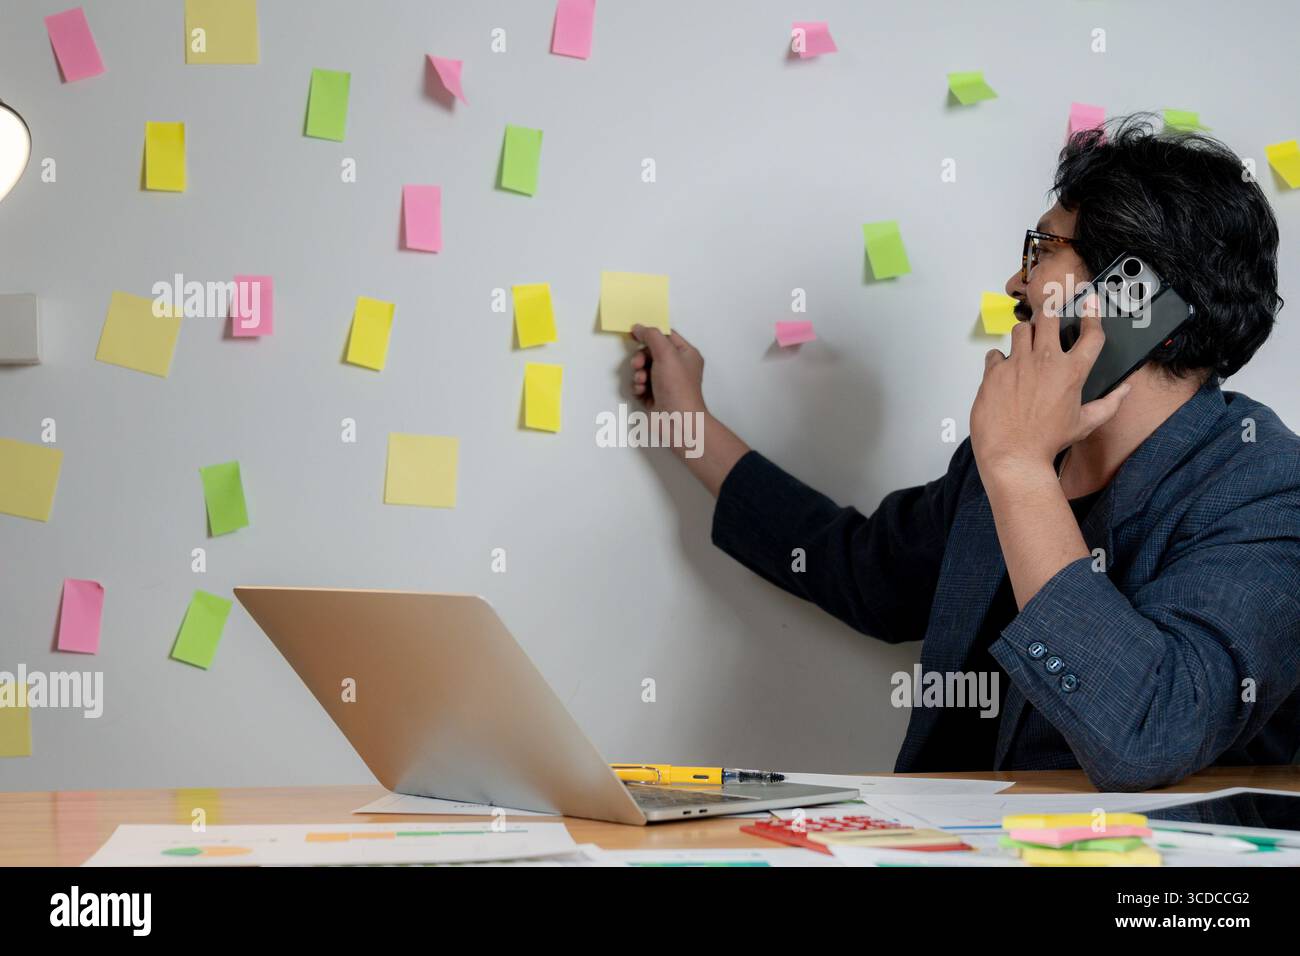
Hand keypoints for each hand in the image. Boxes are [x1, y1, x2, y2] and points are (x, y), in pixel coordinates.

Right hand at [629, 325, 706, 414]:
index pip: (667, 336)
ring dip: (638, 374)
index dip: (650, 334)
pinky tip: (641, 392)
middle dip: (641, 358)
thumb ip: (651, 336)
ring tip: (641, 382)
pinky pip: (640, 385)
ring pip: (643, 369)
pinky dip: (638, 387)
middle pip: (651, 353)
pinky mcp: (655, 396)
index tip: (634, 333)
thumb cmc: (677, 385)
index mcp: (686, 354)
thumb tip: (638, 327)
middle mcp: (677, 367)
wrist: (677, 421)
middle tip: (638, 364)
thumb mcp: (666, 354)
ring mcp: (665, 383)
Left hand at [969, 297, 1130, 479]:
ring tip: (1026, 345)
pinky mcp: (994, 372)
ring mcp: (1018, 364)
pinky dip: (999, 359)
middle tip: (1049, 317)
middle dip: (1051, 312)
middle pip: (1050, 317)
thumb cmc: (1047, 442)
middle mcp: (1046, 362)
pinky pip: (995, 353)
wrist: (1014, 456)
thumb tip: (1124, 390)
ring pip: (1021, 329)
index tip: (1091, 304)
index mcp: (1072, 372)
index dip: (1093, 315)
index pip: (1090, 334)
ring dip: (1025, 334)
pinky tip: (1003, 370)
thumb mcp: (1084, 424)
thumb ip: (1109, 404)